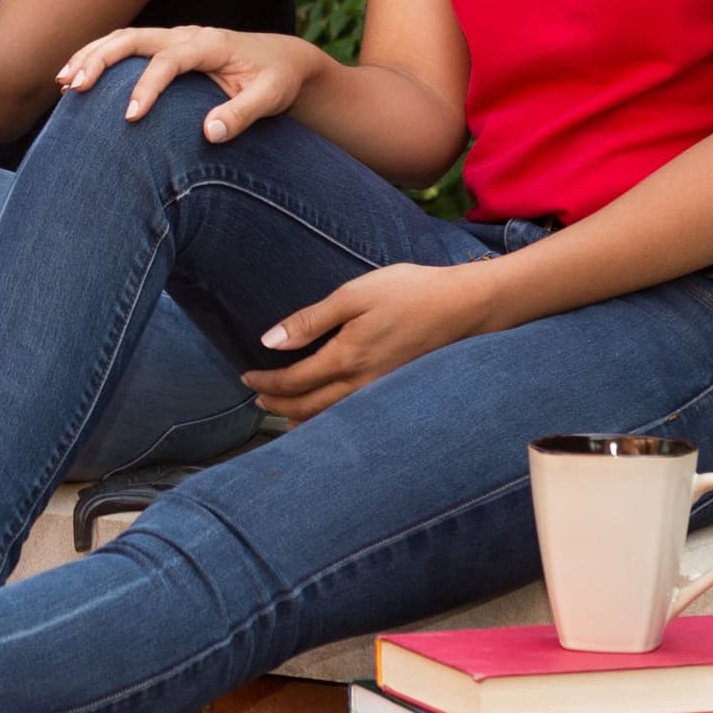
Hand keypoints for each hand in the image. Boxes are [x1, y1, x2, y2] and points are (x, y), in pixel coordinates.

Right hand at [55, 25, 329, 142]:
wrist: (281, 59)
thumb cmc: (275, 80)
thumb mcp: (270, 98)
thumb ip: (242, 115)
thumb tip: (208, 134)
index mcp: (210, 45)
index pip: (169, 59)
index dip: (147, 86)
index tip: (130, 117)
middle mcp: (187, 35)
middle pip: (134, 38)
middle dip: (101, 60)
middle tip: (73, 87)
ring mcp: (173, 38)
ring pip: (123, 38)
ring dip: (91, 55)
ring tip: (63, 82)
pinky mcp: (165, 47)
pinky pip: (125, 46)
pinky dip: (98, 57)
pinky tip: (75, 79)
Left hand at [243, 260, 497, 422]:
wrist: (465, 306)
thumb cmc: (409, 292)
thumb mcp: (354, 295)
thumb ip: (310, 320)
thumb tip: (269, 341)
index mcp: (346, 358)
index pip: (293, 382)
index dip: (265, 383)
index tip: (246, 378)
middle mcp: (361, 384)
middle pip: (307, 407)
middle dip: (277, 406)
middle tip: (256, 399)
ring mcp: (381, 392)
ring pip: (331, 417)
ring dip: (301, 419)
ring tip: (283, 415)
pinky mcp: (396, 390)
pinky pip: (352, 415)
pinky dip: (330, 420)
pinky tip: (328, 414)